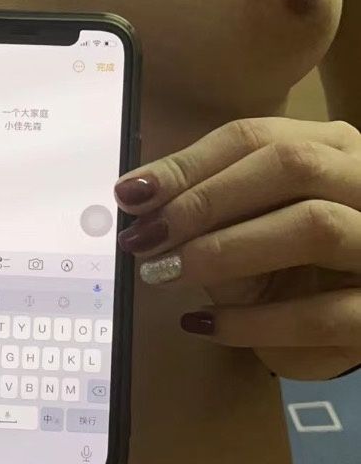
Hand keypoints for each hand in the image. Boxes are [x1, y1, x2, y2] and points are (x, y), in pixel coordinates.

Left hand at [113, 117, 360, 379]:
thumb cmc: (301, 259)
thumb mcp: (260, 220)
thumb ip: (215, 203)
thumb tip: (137, 197)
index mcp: (334, 147)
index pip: (254, 138)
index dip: (188, 163)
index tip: (130, 194)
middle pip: (291, 166)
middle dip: (205, 200)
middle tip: (144, 237)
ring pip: (314, 227)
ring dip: (226, 250)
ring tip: (164, 273)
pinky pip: (323, 314)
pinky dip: (257, 321)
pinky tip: (206, 325)